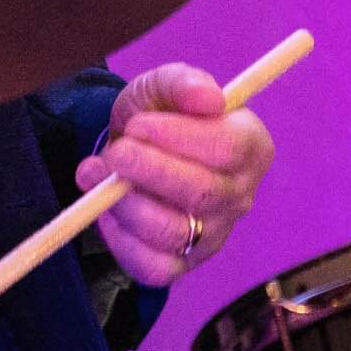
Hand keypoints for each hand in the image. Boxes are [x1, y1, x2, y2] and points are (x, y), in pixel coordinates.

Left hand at [77, 63, 273, 287]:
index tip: (139, 125)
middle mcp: (240, 195)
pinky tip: (104, 208)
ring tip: (99, 174)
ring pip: (173, 232)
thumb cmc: (159, 114)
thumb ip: (184, 83)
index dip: (179, 138)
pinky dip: (119, 239)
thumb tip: (209, 97)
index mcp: (251, 146)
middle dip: (149, 171)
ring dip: (126, 203)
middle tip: (116, 151)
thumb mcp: (164, 85)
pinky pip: (152, 267)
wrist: (133, 146)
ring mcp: (214, 235)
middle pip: (202, 194)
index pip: (227, 148)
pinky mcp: (182, 264)